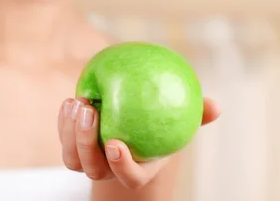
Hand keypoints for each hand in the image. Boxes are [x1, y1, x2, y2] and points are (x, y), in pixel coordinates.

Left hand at [57, 97, 219, 189]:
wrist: (135, 129)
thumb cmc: (162, 126)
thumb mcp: (181, 122)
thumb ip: (197, 116)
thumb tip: (216, 105)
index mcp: (137, 170)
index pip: (129, 178)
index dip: (122, 166)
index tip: (117, 145)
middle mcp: (110, 169)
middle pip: (92, 167)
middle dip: (86, 143)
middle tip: (90, 111)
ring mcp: (89, 160)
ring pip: (72, 158)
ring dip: (70, 132)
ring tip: (78, 102)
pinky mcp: (74, 146)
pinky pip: (64, 138)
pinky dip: (64, 121)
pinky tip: (71, 100)